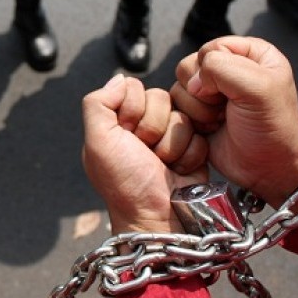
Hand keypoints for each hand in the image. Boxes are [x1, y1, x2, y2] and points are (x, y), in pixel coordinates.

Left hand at [82, 74, 207, 233]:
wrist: (158, 218)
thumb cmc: (124, 184)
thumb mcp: (97, 142)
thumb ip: (97, 104)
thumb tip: (118, 79)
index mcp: (116, 121)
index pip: (131, 86)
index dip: (131, 108)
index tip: (126, 135)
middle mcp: (141, 125)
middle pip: (159, 96)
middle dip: (153, 127)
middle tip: (145, 152)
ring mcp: (169, 136)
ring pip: (181, 114)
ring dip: (172, 143)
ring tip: (162, 164)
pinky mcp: (193, 148)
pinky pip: (200, 132)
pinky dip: (190, 154)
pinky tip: (179, 170)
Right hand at [171, 36, 297, 207]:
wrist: (267, 166)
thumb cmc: (272, 128)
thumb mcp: (258, 86)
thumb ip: (220, 67)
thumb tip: (193, 81)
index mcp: (251, 53)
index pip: (212, 47)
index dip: (214, 69)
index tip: (232, 90)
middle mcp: (230, 69)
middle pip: (190, 65)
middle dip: (203, 91)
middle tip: (225, 106)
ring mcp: (211, 91)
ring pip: (180, 86)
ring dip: (197, 108)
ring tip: (220, 119)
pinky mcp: (197, 111)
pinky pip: (176, 105)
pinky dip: (190, 120)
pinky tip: (211, 128)